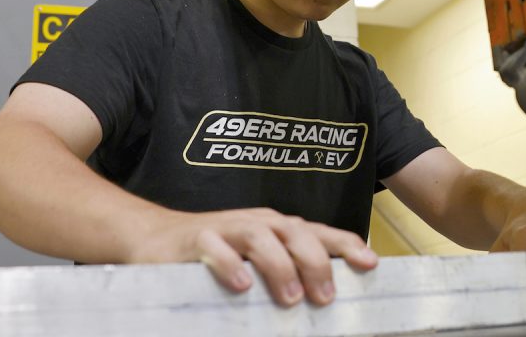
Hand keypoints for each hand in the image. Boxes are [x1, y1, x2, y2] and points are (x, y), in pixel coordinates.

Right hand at [123, 207, 378, 306]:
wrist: (155, 238)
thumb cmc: (216, 254)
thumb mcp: (256, 262)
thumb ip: (286, 274)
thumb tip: (324, 301)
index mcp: (278, 229)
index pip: (318, 232)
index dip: (346, 244)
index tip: (370, 263)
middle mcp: (258, 223)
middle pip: (295, 232)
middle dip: (316, 263)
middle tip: (326, 298)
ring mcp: (227, 228)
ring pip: (261, 237)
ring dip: (280, 266)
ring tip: (291, 298)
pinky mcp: (196, 239)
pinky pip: (215, 248)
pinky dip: (231, 265)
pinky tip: (242, 286)